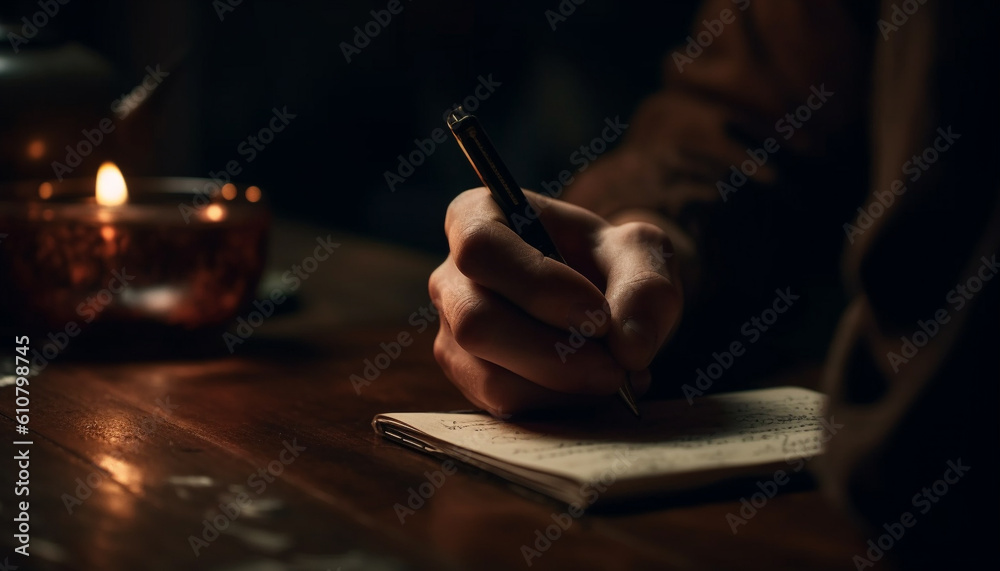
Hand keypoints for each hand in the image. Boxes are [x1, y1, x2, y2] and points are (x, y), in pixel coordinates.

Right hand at [428, 188, 682, 415]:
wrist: (605, 303)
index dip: (537, 285)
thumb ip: (645, 287)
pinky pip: (504, 405)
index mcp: (476, 217)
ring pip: (489, 375)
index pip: (481, 248)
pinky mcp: (469, 379)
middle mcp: (452, 277)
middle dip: (554, 354)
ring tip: (616, 375)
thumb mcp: (641, 253)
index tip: (598, 314)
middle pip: (477, 322)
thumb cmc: (611, 262)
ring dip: (563, 387)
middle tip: (617, 366)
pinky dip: (559, 405)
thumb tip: (629, 348)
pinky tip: (594, 387)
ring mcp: (452, 333)